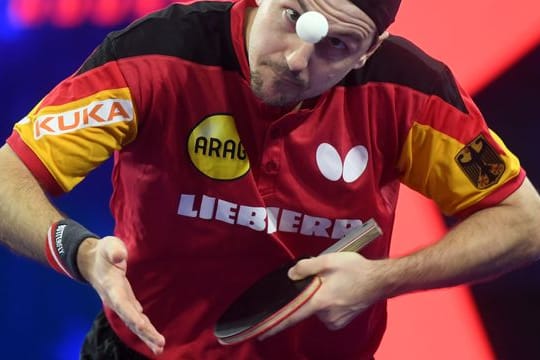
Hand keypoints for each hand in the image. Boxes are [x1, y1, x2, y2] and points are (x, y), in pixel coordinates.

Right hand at [77, 236, 164, 354]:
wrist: (91, 261)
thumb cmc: (103, 252)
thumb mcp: (108, 245)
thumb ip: (114, 250)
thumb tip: (119, 256)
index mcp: (112, 287)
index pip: (123, 304)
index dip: (133, 316)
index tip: (144, 326)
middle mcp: (115, 299)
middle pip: (130, 319)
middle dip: (145, 333)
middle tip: (160, 345)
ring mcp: (120, 302)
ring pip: (133, 322)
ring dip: (146, 335)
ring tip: (159, 348)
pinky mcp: (125, 301)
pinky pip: (135, 317)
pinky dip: (144, 327)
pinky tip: (151, 335)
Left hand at [258, 252, 384, 338]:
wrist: (381, 281)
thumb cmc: (356, 270)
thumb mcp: (328, 260)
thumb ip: (306, 267)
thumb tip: (291, 275)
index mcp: (319, 301)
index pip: (291, 316)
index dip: (274, 325)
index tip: (260, 333)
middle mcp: (326, 315)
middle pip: (306, 306)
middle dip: (310, 293)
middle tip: (324, 279)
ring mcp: (335, 321)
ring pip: (317, 308)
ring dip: (321, 297)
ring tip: (336, 283)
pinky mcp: (342, 321)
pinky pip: (327, 312)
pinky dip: (329, 302)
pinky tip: (340, 291)